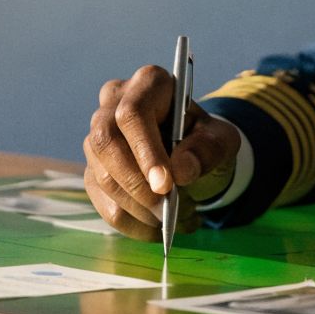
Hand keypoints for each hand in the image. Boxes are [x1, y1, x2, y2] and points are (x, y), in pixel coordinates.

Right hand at [83, 65, 239, 240]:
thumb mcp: (221, 140)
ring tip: (174, 220)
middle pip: (106, 142)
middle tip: (167, 211)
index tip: (165, 185)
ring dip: (137, 207)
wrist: (192, 152)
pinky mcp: (93, 168)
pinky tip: (156, 229)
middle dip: (136, 184)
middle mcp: (113, 103)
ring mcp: (97, 136)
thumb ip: (206, 150)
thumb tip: (180, 172)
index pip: (133, 113)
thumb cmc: (205, 138)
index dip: (145, 150)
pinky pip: (101, 200)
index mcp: (148, 84)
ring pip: (102, 175)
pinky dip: (129, 222)